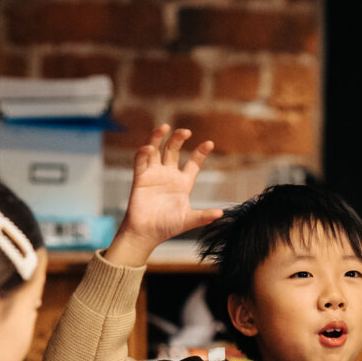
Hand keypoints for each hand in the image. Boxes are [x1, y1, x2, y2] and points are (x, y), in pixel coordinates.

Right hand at [105, 126, 222, 267]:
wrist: (146, 234)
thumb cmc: (167, 227)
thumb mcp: (188, 220)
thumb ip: (203, 216)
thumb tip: (221, 214)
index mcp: (183, 183)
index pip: (193, 163)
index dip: (200, 152)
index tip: (209, 144)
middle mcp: (168, 175)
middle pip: (173, 150)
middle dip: (178, 138)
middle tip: (186, 131)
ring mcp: (154, 174)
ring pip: (156, 150)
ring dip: (158, 137)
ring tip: (165, 126)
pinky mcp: (140, 178)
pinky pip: (141, 161)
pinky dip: (143, 152)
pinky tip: (148, 148)